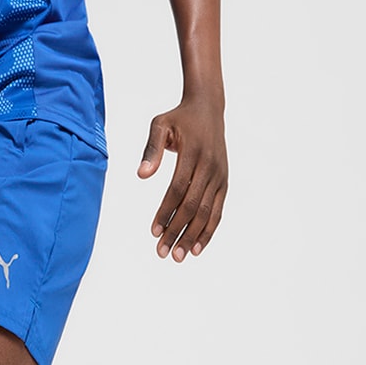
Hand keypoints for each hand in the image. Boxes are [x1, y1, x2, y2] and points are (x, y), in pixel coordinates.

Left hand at [138, 95, 226, 260]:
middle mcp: (210, 166)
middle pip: (193, 206)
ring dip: (193, 237)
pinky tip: (198, 248)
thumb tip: (141, 175)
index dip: (166, 212)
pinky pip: (217, 210)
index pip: (178, 190)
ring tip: (179, 256)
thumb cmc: (178, 118)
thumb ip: (151, 149)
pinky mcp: (224, 182)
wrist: (208, 108)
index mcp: (194, 154)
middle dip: (178, 231)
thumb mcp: (160, 125)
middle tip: (163, 253)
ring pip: (207, 212)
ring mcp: (220, 176)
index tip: (153, 231)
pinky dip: (209, 230)